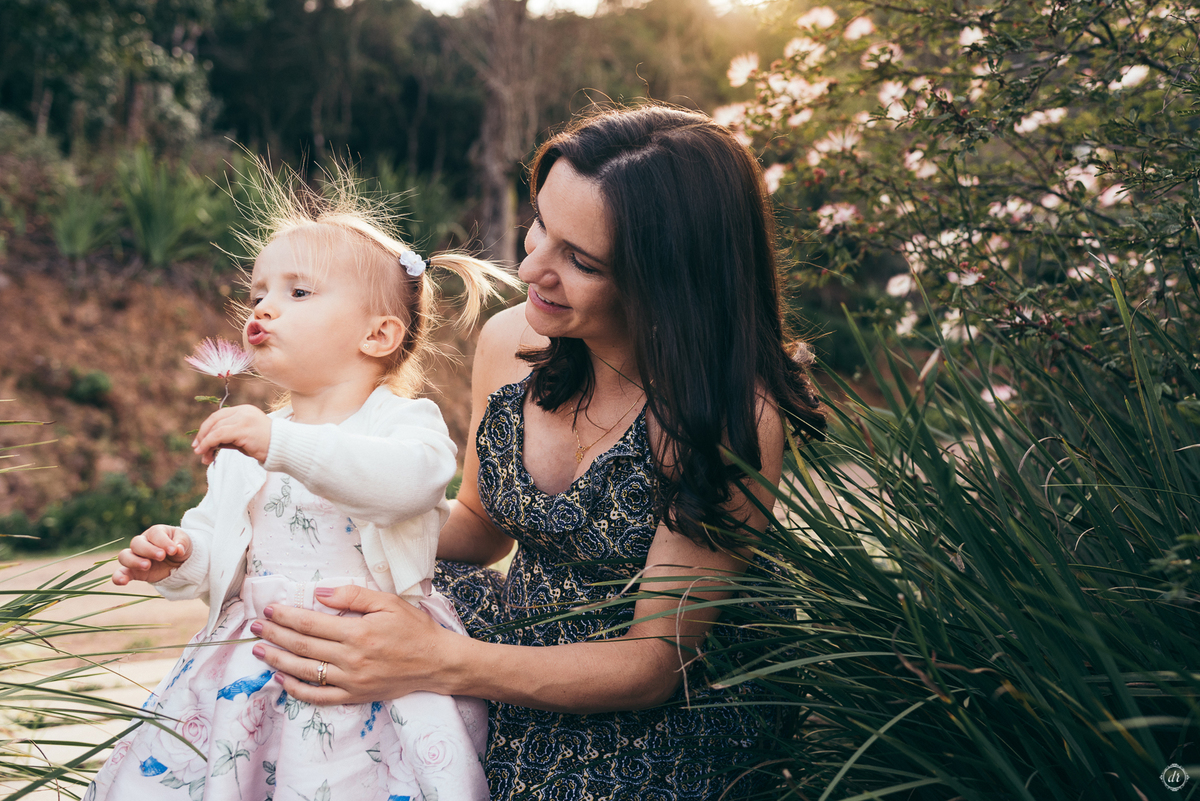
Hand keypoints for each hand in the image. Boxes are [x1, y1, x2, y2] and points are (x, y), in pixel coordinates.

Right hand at [113, 525, 191, 584]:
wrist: (180, 563)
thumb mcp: (186, 542)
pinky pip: (121, 573)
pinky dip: (119, 577)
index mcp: (156, 533)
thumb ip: (181, 543)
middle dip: (149, 550)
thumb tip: (178, 549)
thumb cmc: (180, 547)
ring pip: (124, 556)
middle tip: (162, 556)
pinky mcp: (134, 572)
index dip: (164, 541)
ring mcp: (136, 557)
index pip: (155, 534)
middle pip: (137, 543)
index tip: (174, 550)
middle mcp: (143, 543)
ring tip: (147, 566)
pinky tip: (123, 581)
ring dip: (134, 561)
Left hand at [193, 405, 270, 464]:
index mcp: (244, 410)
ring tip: (203, 456)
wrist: (283, 449)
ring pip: (215, 428)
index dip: (206, 428)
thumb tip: (207, 444)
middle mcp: (243, 411)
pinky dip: (208, 444)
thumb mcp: (243, 439)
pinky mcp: (243, 429)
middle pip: (215, 420)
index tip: (199, 442)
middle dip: (203, 436)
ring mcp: (243, 418)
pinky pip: (219, 435)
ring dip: (205, 443)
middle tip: (198, 450)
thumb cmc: (265, 446)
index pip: (219, 415)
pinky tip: (205, 453)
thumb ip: (227, 438)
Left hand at [248, 585, 460, 704]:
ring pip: (305, 672)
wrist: (437, 662)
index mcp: (358, 632)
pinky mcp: (355, 696)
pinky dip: (297, 690)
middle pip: (302, 646)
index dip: (286, 616)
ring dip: (278, 660)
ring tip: (259, 651)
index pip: (311, 623)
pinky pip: (319, 697)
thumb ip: (353, 596)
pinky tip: (282, 680)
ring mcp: (351, 681)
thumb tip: (318, 593)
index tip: (269, 610)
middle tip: (255, 627)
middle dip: (275, 635)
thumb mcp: (388, 603)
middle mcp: (351, 659)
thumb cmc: (414, 629)